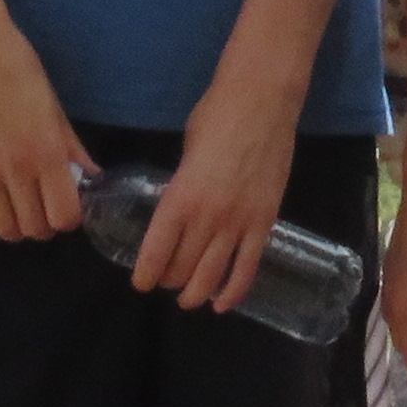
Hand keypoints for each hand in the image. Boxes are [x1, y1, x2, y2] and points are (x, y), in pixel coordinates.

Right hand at [0, 18, 88, 241]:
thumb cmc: (17, 66)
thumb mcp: (53, 106)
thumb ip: (71, 146)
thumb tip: (92, 175)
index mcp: (47, 151)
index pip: (64, 215)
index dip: (69, 218)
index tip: (67, 206)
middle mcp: (16, 166)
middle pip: (33, 227)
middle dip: (42, 225)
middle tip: (41, 208)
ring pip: (0, 226)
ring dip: (12, 225)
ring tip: (15, 208)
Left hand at [135, 63, 300, 315]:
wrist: (261, 102)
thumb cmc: (215, 117)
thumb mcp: (186, 154)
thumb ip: (181, 187)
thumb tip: (179, 206)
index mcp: (179, 198)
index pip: (156, 252)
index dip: (146, 274)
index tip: (142, 282)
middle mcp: (207, 218)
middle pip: (183, 268)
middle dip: (170, 281)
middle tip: (166, 282)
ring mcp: (239, 222)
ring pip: (213, 275)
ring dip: (197, 293)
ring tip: (189, 300)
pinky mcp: (264, 222)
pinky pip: (248, 267)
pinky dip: (234, 291)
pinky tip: (223, 304)